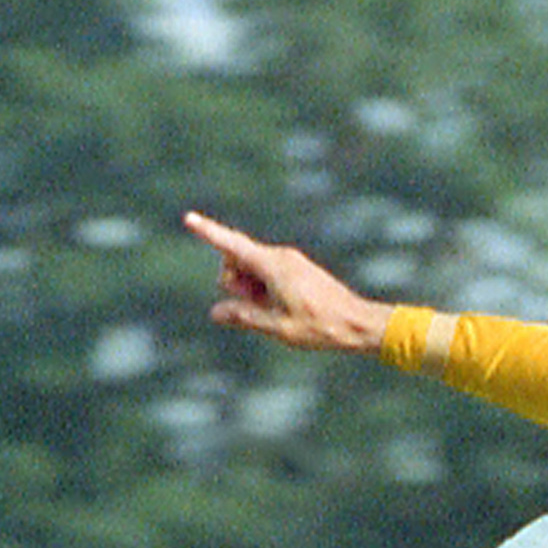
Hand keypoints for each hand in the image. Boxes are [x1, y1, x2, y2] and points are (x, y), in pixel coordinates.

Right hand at [184, 210, 391, 354]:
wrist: (358, 323)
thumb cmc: (321, 327)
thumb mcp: (278, 328)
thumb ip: (245, 317)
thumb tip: (216, 313)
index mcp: (273, 266)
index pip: (232, 246)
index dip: (209, 233)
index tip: (188, 219)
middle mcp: (280, 256)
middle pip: (237, 260)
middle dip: (233, 281)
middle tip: (256, 308)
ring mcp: (289, 261)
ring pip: (251, 268)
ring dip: (249, 288)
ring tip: (274, 312)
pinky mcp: (296, 268)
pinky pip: (267, 273)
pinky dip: (263, 288)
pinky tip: (281, 308)